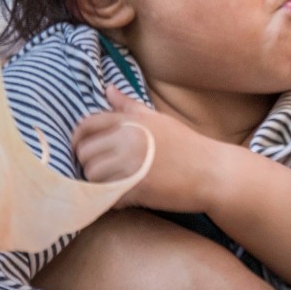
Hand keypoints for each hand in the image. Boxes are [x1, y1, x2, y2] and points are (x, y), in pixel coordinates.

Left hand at [72, 87, 242, 214]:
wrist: (212, 172)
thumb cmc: (186, 145)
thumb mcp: (157, 119)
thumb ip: (129, 107)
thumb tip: (108, 90)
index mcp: (131, 122)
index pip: (88, 125)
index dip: (78, 138)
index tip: (81, 149)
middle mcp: (127, 140)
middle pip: (85, 153)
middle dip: (89, 163)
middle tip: (103, 171)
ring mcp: (131, 165)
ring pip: (93, 176)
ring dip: (98, 183)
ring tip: (114, 185)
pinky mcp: (137, 189)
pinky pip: (108, 196)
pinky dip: (112, 200)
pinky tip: (124, 198)